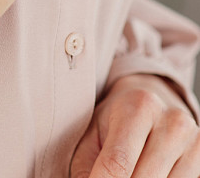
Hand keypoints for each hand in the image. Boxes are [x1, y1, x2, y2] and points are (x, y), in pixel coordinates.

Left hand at [70, 73, 199, 177]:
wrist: (151, 107)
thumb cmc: (116, 123)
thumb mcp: (93, 136)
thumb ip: (87, 166)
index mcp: (139, 106)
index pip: (119, 162)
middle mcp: (173, 121)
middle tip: (110, 177)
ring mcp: (194, 141)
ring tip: (132, 171)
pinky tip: (150, 173)